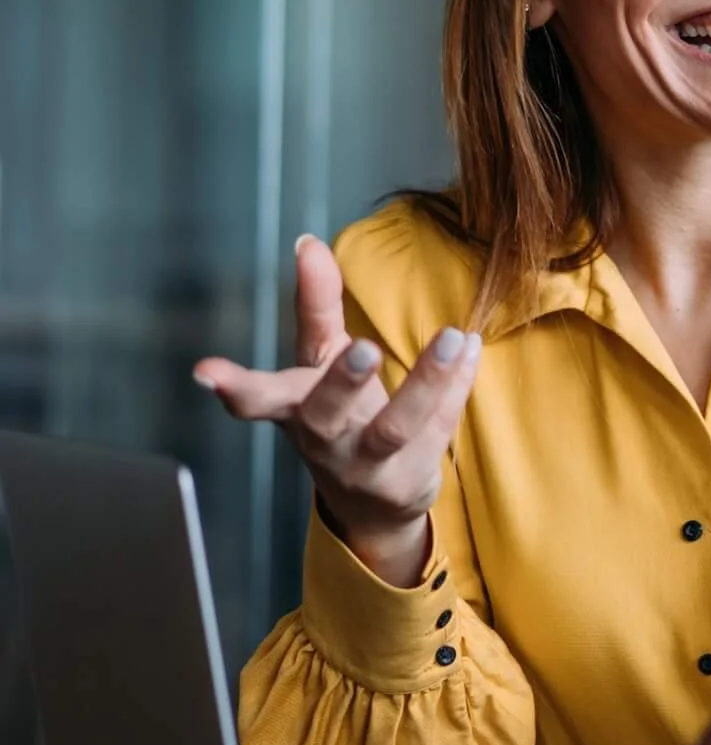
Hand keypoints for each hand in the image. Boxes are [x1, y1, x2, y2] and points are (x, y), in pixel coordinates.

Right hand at [192, 234, 481, 586]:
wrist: (371, 502)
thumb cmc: (338, 413)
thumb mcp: (319, 360)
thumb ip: (317, 304)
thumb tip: (308, 242)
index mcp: (294, 407)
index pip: (259, 396)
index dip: (234, 385)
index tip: (206, 372)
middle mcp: (325, 439)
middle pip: (326, 414)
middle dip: (341, 381)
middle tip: (363, 348)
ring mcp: (367, 465)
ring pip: (395, 428)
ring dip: (424, 382)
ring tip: (453, 337)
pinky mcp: (410, 479)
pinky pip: (440, 427)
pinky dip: (457, 387)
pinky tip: (471, 349)